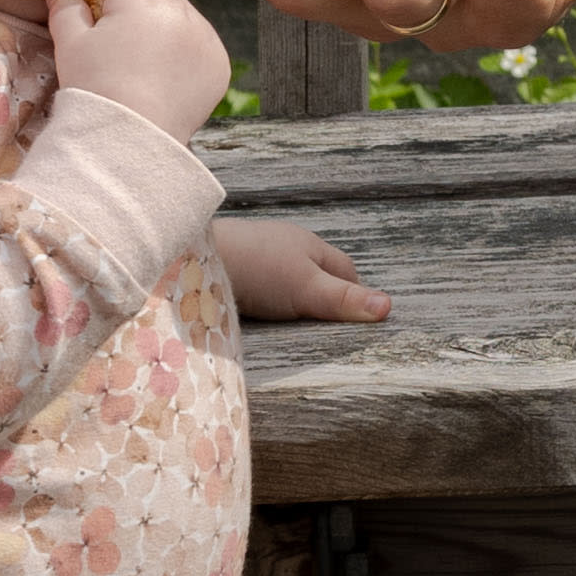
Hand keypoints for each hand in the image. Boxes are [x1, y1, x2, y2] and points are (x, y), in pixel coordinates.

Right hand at [46, 0, 232, 134]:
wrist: (130, 138)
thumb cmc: (95, 89)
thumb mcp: (70, 45)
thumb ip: (66, 8)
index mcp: (142, 1)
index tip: (104, 17)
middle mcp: (181, 12)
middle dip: (142, 9)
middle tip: (122, 45)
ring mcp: (206, 38)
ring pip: (183, 16)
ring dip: (167, 30)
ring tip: (144, 67)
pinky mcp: (220, 62)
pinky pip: (202, 44)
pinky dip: (187, 55)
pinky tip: (165, 79)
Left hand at [211, 217, 390, 325]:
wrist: (186, 259)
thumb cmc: (254, 268)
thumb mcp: (306, 288)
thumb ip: (343, 299)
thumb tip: (389, 308)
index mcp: (308, 245)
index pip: (345, 272)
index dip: (354, 296)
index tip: (355, 323)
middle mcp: (282, 247)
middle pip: (315, 276)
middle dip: (323, 299)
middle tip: (326, 330)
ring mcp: (254, 257)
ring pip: (282, 282)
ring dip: (288, 302)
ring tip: (289, 328)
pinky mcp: (228, 270)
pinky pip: (255, 288)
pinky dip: (260, 302)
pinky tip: (254, 318)